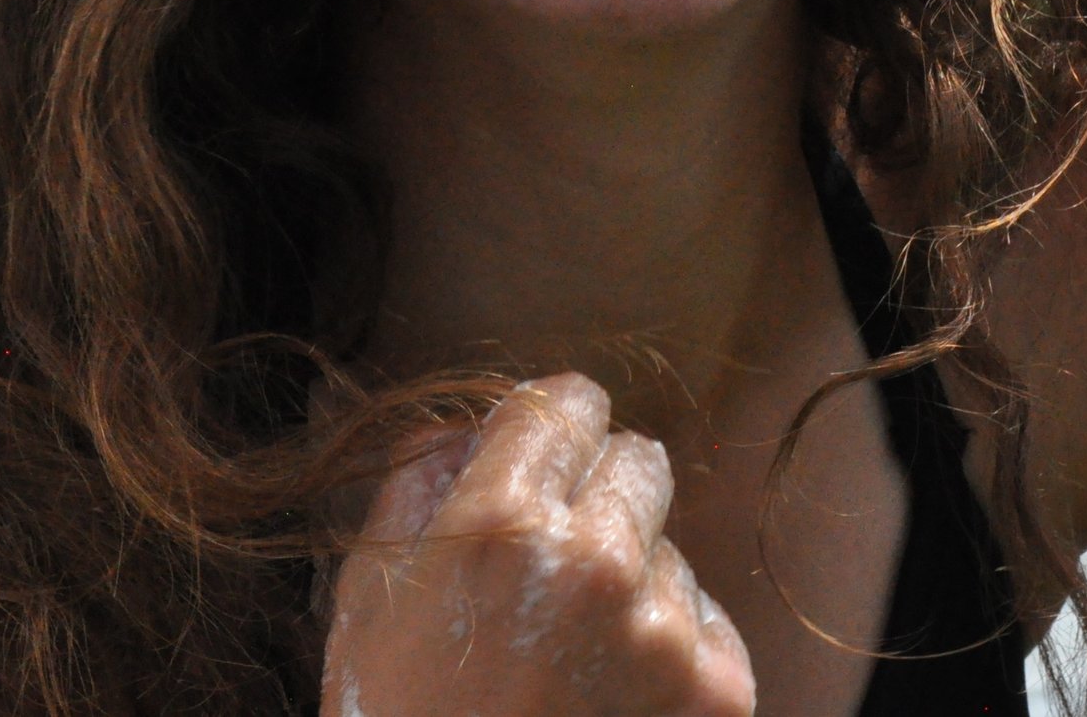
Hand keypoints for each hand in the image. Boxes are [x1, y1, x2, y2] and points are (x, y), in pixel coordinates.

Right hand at [321, 374, 753, 716]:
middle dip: (600, 490)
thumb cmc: (402, 715)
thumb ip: (416, 484)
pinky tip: (612, 690)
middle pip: (637, 456)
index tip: (545, 449)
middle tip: (560, 554)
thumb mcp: (370, 593)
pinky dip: (667, 642)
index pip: (565, 400)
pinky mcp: (716, 687)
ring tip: (574, 650)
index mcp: (500, 522)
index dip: (551, 424)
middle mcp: (595, 559)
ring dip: (634, 575)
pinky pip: (704, 617)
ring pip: (671, 544)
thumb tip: (467, 427)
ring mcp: (663, 625)